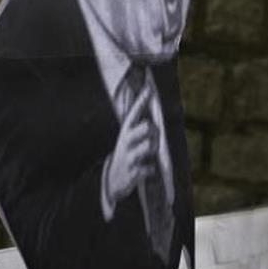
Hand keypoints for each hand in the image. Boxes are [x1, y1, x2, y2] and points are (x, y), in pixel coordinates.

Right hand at [104, 80, 160, 205]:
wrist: (113, 180)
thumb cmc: (127, 154)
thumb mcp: (128, 139)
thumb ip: (140, 126)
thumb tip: (151, 108)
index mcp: (126, 132)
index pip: (134, 113)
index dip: (142, 101)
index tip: (148, 88)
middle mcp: (126, 142)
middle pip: (146, 127)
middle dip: (154, 131)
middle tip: (154, 138)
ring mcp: (129, 157)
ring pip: (149, 146)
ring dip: (153, 149)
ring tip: (150, 153)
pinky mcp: (132, 172)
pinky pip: (149, 168)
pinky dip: (150, 169)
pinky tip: (146, 170)